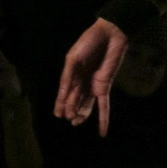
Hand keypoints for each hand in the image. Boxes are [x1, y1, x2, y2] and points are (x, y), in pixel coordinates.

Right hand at [54, 18, 127, 136]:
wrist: (109, 35)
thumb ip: (67, 78)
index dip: (61, 103)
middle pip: (75, 100)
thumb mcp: (73, 59)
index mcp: (73, 73)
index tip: (57, 114)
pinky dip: (103, 119)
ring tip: (76, 122)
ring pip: (87, 105)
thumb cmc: (88, 43)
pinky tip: (103, 132)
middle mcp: (83, 81)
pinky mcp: (106, 87)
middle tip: (68, 118)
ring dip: (82, 114)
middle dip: (71, 109)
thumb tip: (62, 97)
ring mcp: (95, 85)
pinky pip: (104, 106)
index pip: (65, 92)